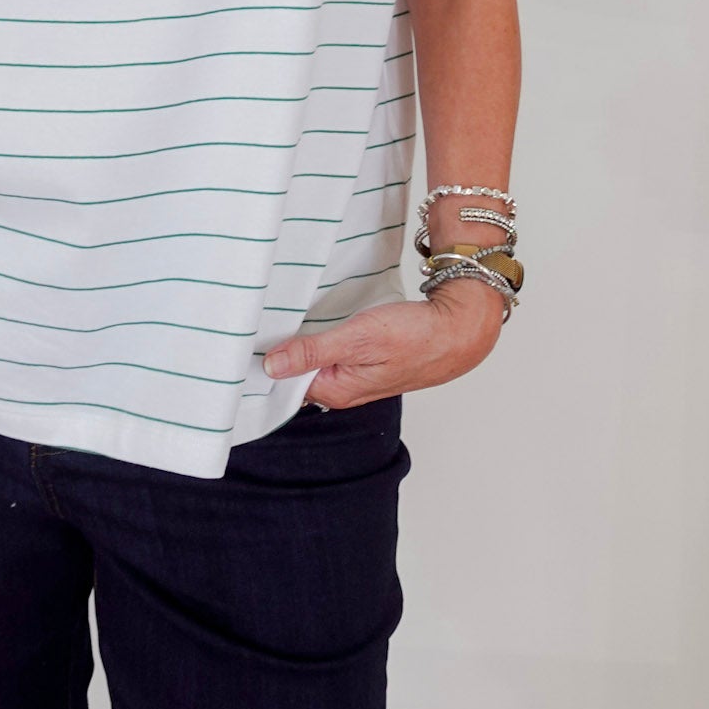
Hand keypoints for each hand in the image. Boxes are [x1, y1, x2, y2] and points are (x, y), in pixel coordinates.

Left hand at [260, 281, 505, 407]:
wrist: (459, 331)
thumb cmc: (415, 337)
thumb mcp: (356, 339)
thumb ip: (313, 352)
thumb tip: (270, 367)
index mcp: (336, 391)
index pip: (284, 381)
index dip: (267, 359)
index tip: (248, 339)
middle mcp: (343, 389)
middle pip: (298, 372)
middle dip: (281, 349)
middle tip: (262, 322)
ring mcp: (356, 376)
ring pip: (316, 360)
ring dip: (303, 341)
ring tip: (284, 317)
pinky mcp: (368, 361)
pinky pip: (334, 352)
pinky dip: (323, 337)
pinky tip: (318, 321)